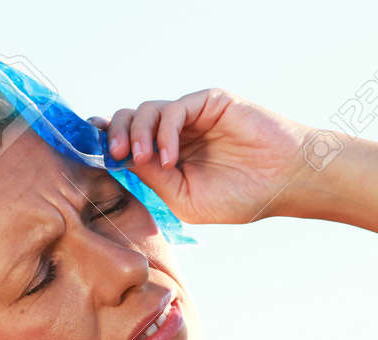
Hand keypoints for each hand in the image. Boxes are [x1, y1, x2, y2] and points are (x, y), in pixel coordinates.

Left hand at [88, 89, 315, 225]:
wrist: (286, 183)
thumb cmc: (243, 197)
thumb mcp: (186, 199)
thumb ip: (153, 179)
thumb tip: (123, 159)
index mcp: (168, 159)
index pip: (128, 142)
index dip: (106, 141)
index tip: (91, 150)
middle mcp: (176, 135)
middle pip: (128, 120)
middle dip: (115, 134)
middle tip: (117, 154)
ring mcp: (192, 117)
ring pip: (146, 111)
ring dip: (137, 133)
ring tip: (145, 158)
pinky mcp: (208, 102)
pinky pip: (173, 110)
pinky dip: (164, 132)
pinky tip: (169, 157)